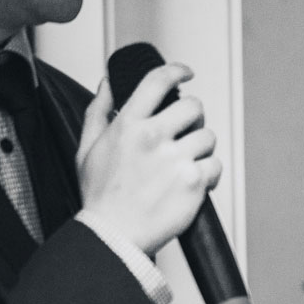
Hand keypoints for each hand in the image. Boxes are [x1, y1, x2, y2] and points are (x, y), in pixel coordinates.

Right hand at [75, 64, 222, 257]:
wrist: (113, 233)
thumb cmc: (101, 195)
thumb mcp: (88, 146)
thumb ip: (99, 110)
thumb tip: (108, 83)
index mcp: (128, 124)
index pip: (157, 82)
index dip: (177, 71)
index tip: (186, 73)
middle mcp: (153, 137)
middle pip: (193, 107)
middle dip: (194, 117)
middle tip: (187, 130)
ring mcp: (175, 159)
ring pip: (208, 137)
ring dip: (201, 148)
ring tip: (185, 162)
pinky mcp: (193, 181)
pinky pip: (216, 165)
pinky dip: (209, 173)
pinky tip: (193, 181)